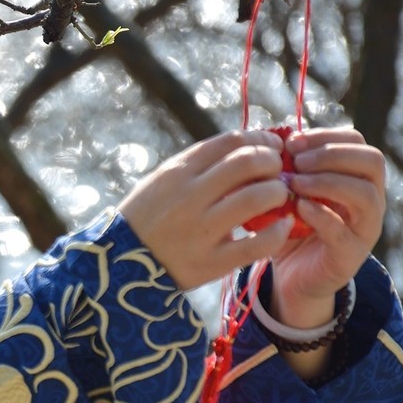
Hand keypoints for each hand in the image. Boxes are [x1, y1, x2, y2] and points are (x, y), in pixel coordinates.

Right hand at [118, 130, 294, 290]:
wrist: (119, 263)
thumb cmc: (146, 217)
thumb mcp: (162, 181)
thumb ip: (198, 165)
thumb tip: (246, 146)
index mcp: (178, 172)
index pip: (231, 141)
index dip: (260, 139)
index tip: (271, 146)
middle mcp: (190, 196)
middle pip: (248, 162)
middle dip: (273, 162)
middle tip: (277, 172)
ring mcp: (201, 229)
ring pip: (258, 197)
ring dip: (278, 192)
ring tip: (278, 197)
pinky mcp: (211, 262)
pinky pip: (258, 243)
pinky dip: (279, 232)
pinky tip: (283, 226)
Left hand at [267, 128, 385, 324]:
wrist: (292, 276)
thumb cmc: (288, 226)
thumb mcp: (284, 192)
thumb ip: (283, 168)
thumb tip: (269, 138)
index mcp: (355, 177)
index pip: (357, 142)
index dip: (326, 136)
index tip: (292, 142)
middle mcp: (369, 200)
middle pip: (372, 162)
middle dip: (332, 155)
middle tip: (296, 161)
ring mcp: (364, 228)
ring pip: (366, 196)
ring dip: (329, 182)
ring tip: (295, 183)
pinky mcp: (350, 256)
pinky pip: (344, 233)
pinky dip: (321, 216)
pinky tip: (298, 208)